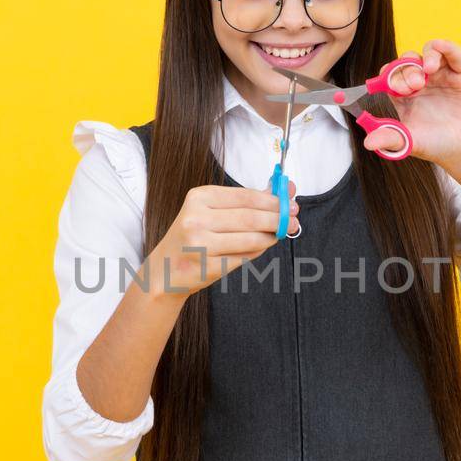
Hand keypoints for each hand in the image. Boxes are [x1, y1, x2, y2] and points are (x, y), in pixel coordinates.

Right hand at [143, 180, 298, 297]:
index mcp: (199, 197)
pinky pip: (243, 258)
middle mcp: (196, 218)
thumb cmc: (194, 238)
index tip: (291, 203)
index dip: (273, 201)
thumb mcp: (213, 212)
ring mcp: (199, 244)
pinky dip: (257, 252)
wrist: (165, 271)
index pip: (245, 196)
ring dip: (270, 237)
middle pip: (250, 217)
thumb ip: (249, 201)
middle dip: (278, 219)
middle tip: (295, 220)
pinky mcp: (206, 266)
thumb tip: (286, 189)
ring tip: (279, 235)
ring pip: (250, 239)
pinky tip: (260, 248)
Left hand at [360, 38, 460, 167]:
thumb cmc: (438, 144)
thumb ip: (389, 138)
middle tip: (414, 85)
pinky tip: (441, 47)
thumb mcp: (410, 141)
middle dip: (407, 69)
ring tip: (428, 69)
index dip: (389, 76)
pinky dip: (446, 47)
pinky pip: (453, 53)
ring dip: (426, 56)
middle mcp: (422, 81)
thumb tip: (368, 143)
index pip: (390, 75)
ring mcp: (442, 75)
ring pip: (429, 51)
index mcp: (404, 94)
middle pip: (408, 61)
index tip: (394, 87)